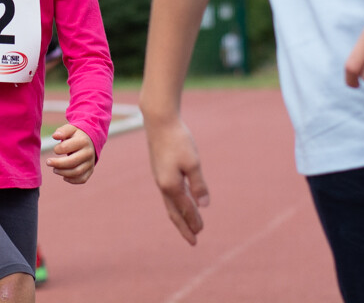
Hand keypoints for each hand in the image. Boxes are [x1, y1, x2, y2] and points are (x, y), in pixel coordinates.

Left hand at [45, 123, 95, 183]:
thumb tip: (55, 136)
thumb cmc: (76, 135)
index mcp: (83, 141)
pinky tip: (64, 176)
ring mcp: (90, 162)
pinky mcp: (90, 170)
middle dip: (57, 164)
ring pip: (76, 172)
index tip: (55, 149)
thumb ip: (62, 131)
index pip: (66, 148)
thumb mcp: (70, 129)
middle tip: (48, 162)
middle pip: (72, 162)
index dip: (57, 149)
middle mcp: (88, 153)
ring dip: (62, 173)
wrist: (90, 140)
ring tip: (55, 169)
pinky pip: (82, 179)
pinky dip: (72, 180)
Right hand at [145, 116, 208, 244]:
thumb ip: (198, 185)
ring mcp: (160, 177)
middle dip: (184, 226)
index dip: (194, 221)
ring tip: (189, 224)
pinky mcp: (161, 170)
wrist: (159, 121)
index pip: (185, 209)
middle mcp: (163, 184)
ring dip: (180, 215)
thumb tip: (204, 205)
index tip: (201, 232)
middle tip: (193, 240)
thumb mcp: (193, 163)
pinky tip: (183, 200)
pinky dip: (177, 202)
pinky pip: (169, 193)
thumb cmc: (178, 140)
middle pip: (174, 211)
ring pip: (171, 203)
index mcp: (170, 185)